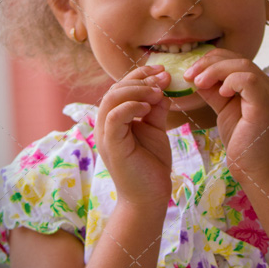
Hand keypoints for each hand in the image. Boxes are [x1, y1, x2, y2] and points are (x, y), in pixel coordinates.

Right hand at [95, 65, 171, 210]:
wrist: (149, 197)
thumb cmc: (151, 165)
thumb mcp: (155, 129)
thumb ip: (155, 109)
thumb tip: (161, 88)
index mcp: (115, 118)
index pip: (121, 87)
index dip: (140, 74)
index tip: (162, 70)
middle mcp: (105, 124)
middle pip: (115, 88)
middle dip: (141, 79)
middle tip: (163, 78)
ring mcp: (105, 134)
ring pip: (112, 98)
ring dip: (137, 90)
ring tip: (157, 92)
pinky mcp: (111, 145)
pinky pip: (114, 117)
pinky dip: (130, 106)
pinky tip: (147, 108)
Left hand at [184, 49, 268, 186]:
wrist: (258, 173)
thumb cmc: (244, 145)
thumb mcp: (225, 111)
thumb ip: (214, 93)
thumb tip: (197, 77)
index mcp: (260, 86)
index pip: (236, 61)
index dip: (212, 61)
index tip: (192, 73)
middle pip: (239, 59)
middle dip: (210, 63)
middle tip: (190, 74)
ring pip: (243, 66)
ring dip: (215, 70)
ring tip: (198, 82)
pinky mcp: (266, 106)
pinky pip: (249, 81)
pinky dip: (231, 81)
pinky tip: (220, 92)